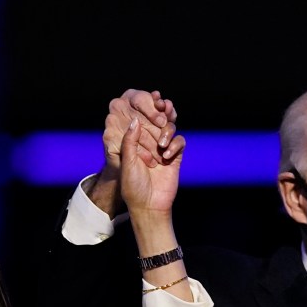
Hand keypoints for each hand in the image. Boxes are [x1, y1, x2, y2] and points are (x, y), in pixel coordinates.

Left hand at [93, 90, 181, 216]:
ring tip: (161, 144)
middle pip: (158, 120)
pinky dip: (175, 144)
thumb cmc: (133, 186)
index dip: (145, 109)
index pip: (141, 120)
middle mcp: (149, 143)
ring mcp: (163, 149)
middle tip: (163, 107)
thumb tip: (135, 120)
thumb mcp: (127, 161)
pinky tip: (166, 155)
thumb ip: (130, 141)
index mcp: (135, 142)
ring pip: (170, 128)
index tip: (149, 99)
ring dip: (167, 131)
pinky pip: (180, 142)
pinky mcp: (175, 157)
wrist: (148, 206)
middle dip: (161, 113)